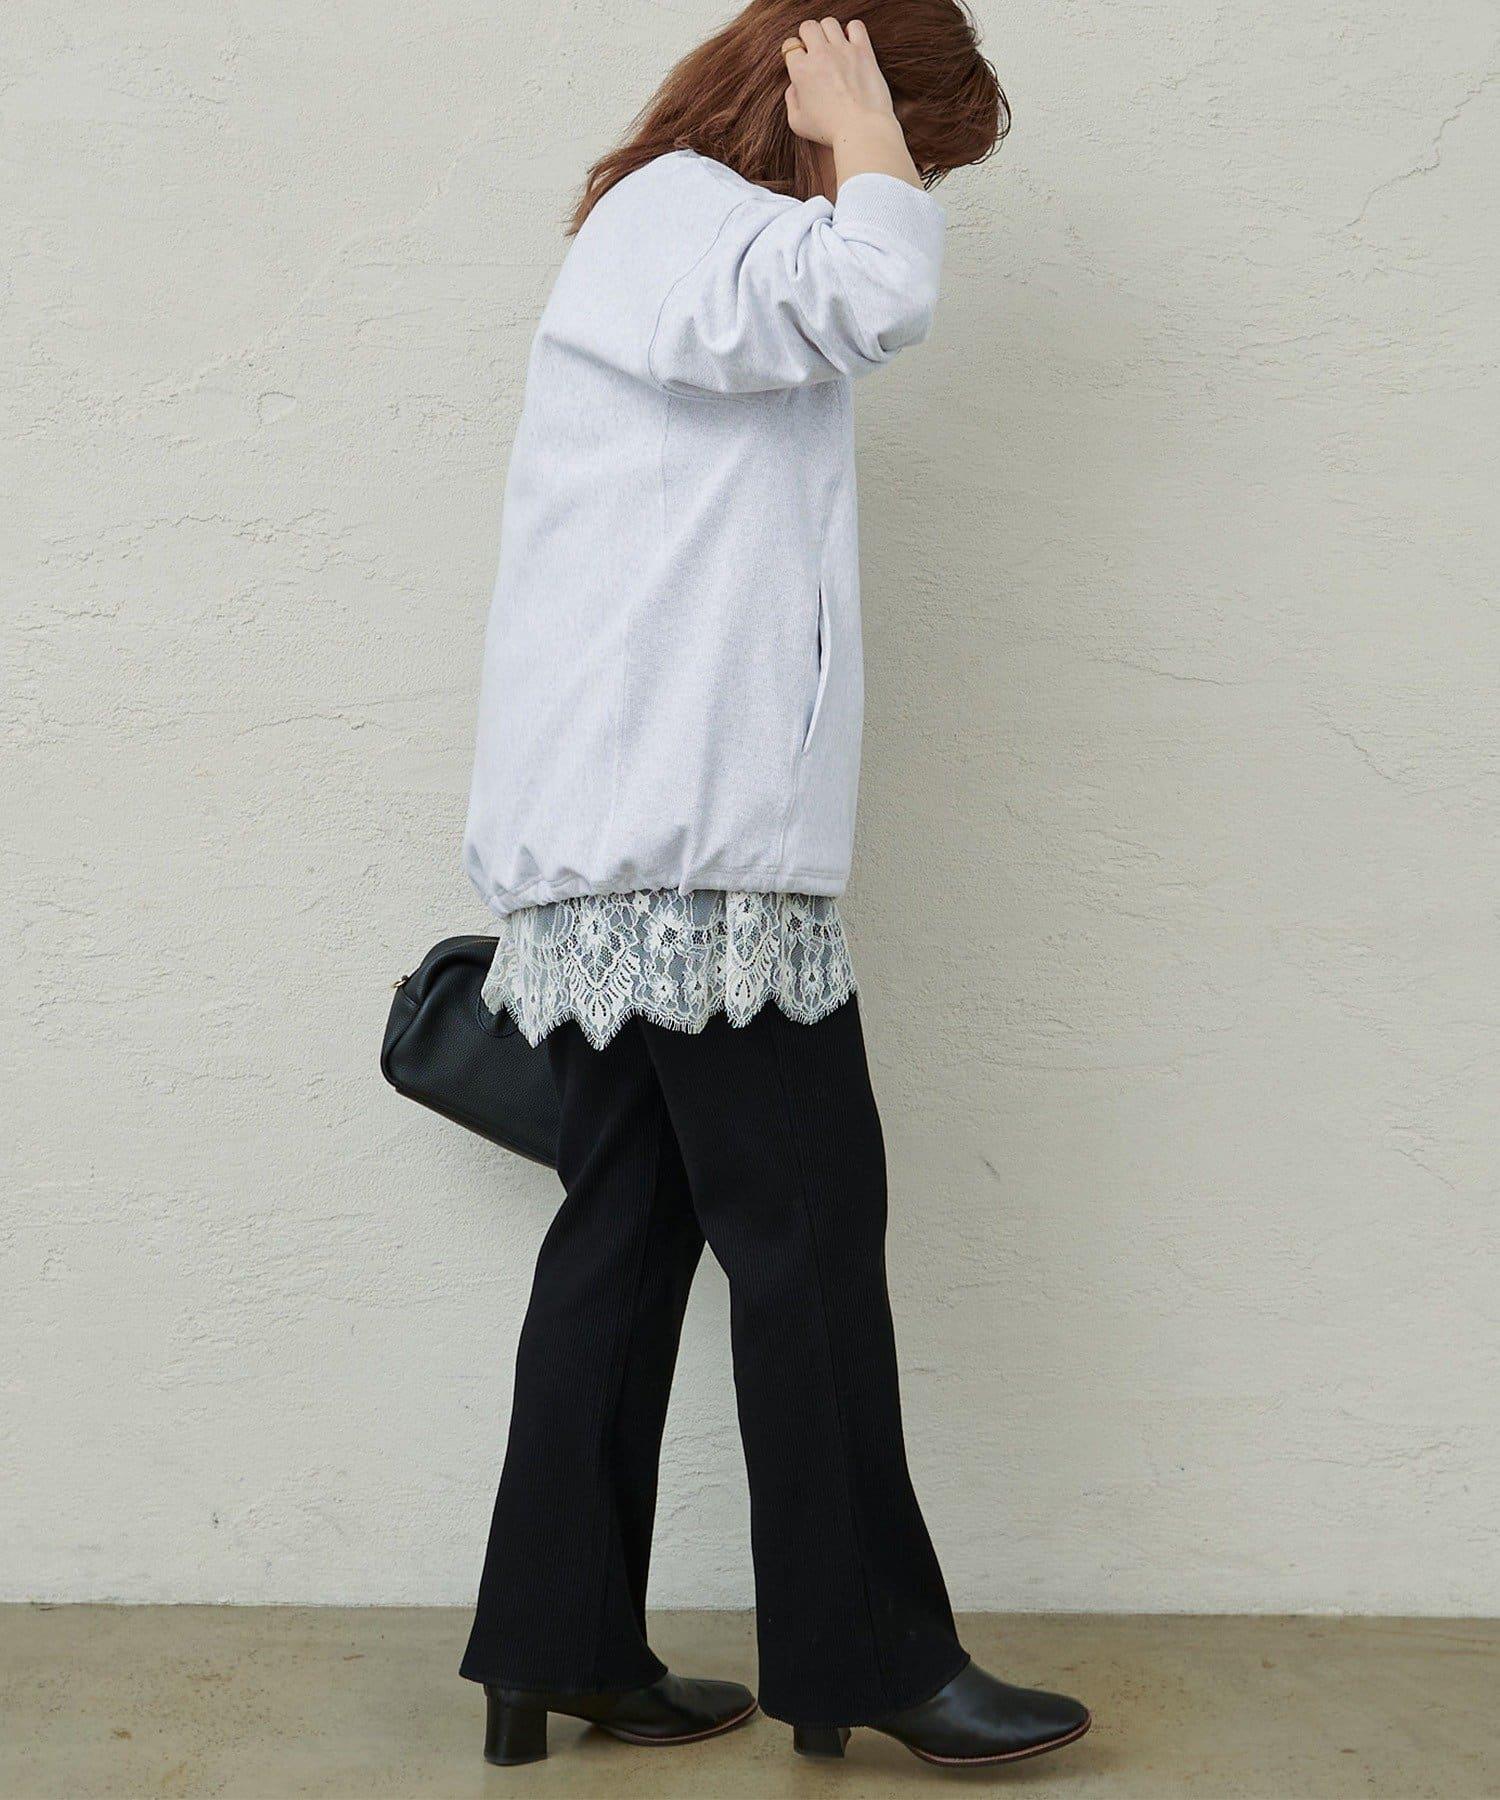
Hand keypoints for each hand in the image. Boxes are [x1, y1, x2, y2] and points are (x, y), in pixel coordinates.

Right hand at [782, 18, 896, 149]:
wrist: (862, 132)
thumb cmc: (830, 132)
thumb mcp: (797, 123)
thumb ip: (791, 100)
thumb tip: (794, 86)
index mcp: (800, 71)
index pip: (790, 46)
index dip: (794, 53)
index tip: (802, 63)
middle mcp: (820, 55)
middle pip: (808, 27)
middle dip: (809, 37)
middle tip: (816, 53)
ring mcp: (842, 51)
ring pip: (829, 23)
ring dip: (829, 33)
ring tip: (834, 49)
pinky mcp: (863, 51)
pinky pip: (855, 26)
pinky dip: (852, 31)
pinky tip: (852, 45)